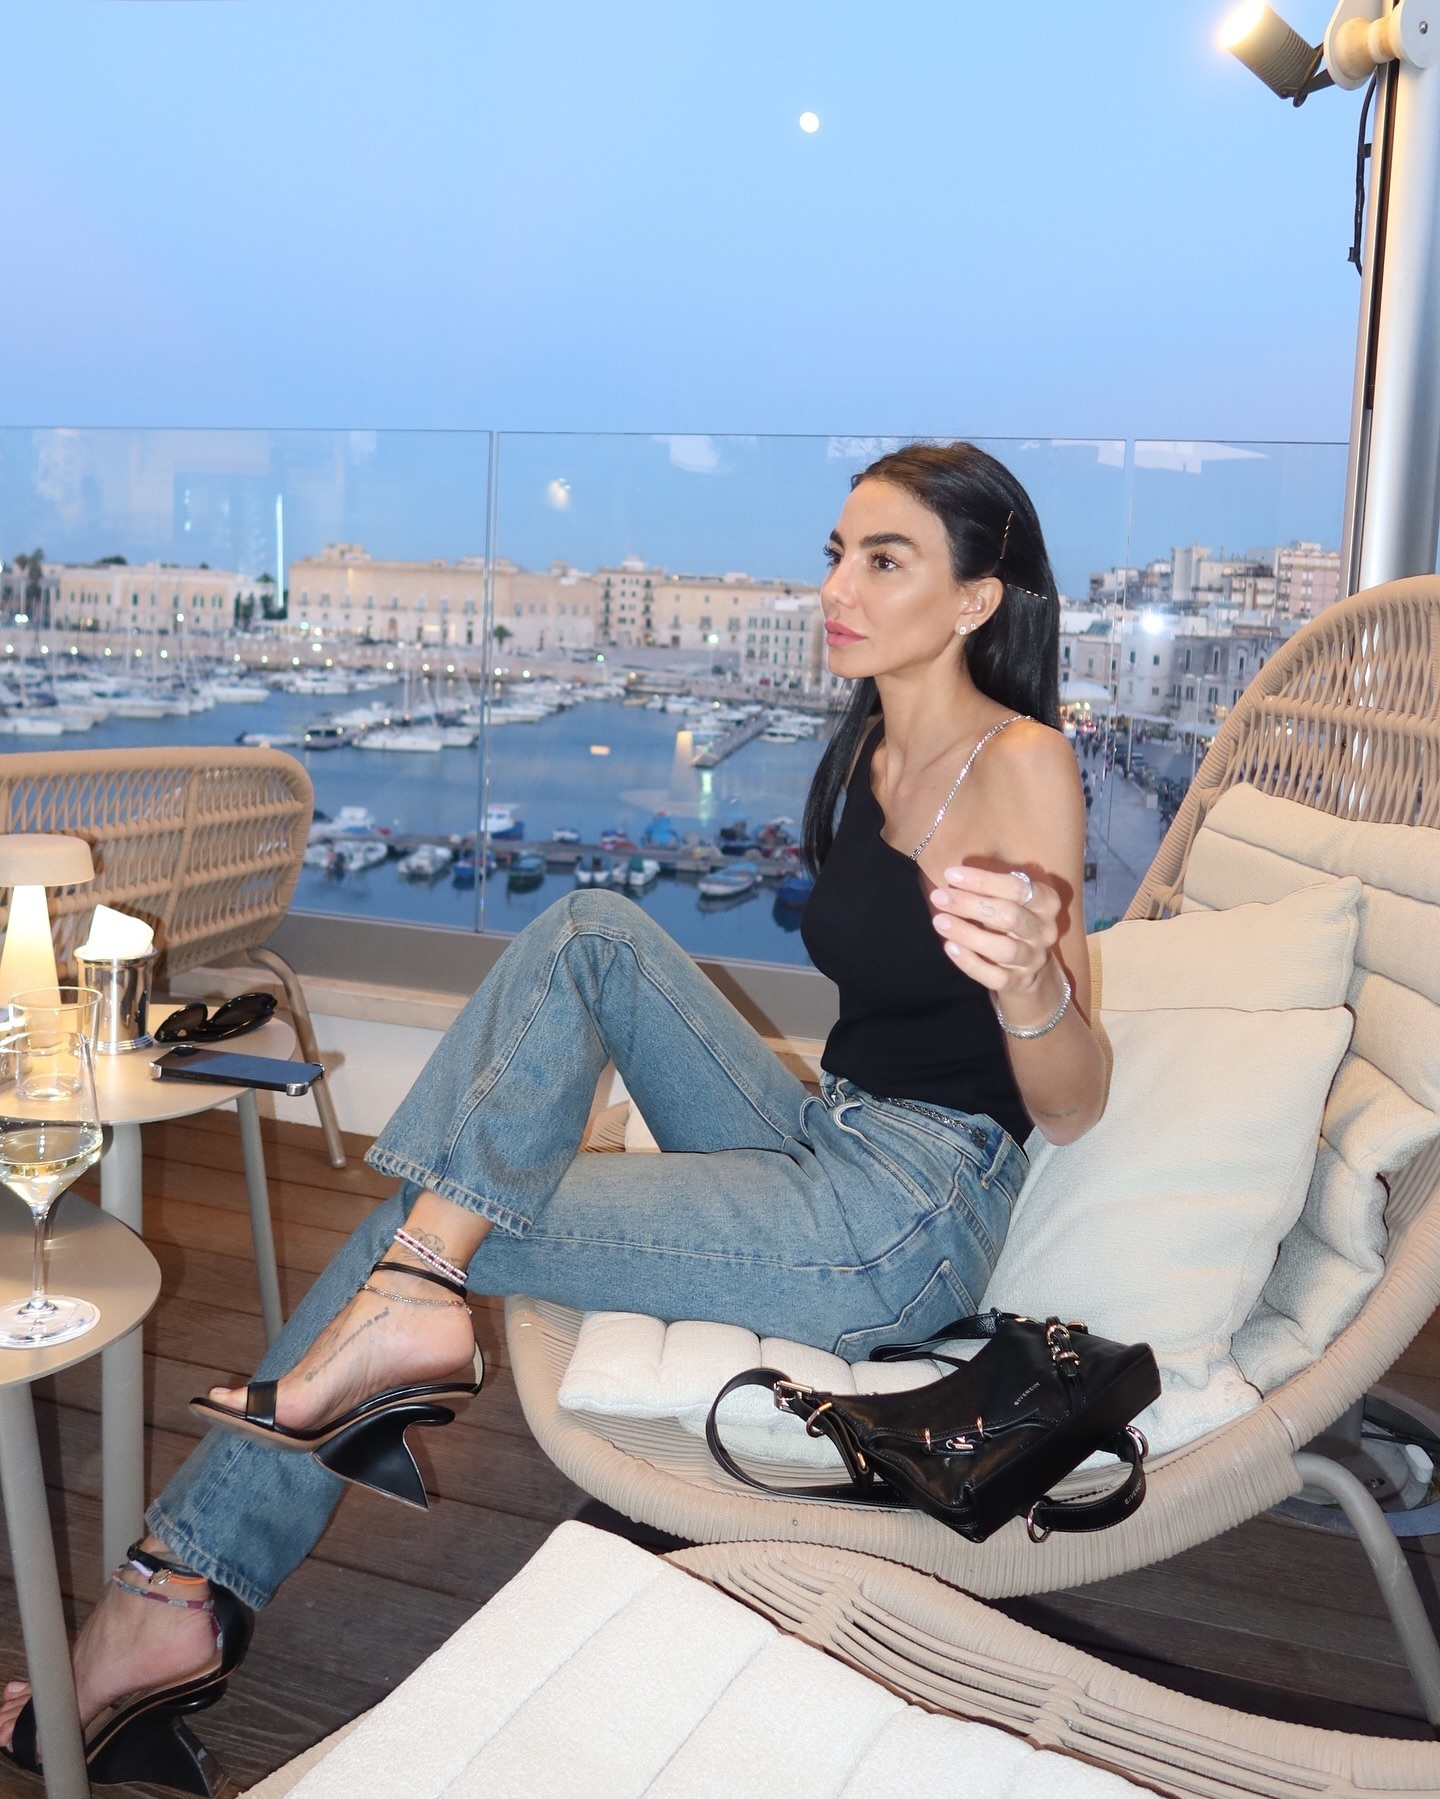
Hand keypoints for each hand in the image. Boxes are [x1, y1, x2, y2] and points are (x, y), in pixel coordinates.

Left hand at [928, 865, 1060, 1001]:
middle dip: (970, 905)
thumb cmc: (1011, 921)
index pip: (1017, 887)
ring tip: (939, 921)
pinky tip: (950, 947)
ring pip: (1003, 949)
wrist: (1030, 966)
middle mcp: (1044, 931)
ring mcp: (1033, 959)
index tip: (951, 874)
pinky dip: (970, 962)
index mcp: (1046, 903)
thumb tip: (953, 877)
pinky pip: (994, 976)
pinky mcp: (1019, 982)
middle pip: (1010, 916)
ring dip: (967, 934)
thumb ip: (989, 888)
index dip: (982, 880)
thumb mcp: (1010, 900)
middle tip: (939, 897)